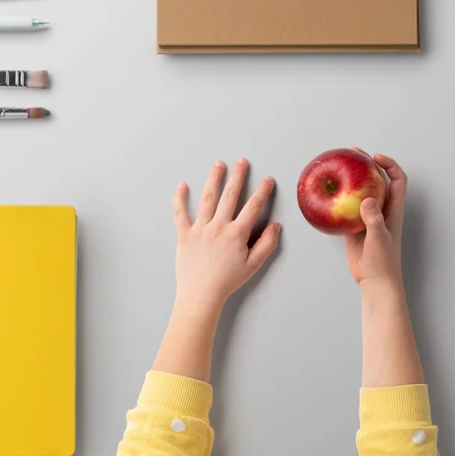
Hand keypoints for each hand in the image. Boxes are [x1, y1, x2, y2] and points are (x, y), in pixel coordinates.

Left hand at [171, 159, 281, 310]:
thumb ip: (266, 244)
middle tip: (241, 161)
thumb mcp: (253, 265)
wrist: (201, 294)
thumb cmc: (227, 281)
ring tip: (218, 165)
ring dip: (214, 179)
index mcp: (236, 234)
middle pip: (230, 195)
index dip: (262, 191)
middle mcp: (218, 227)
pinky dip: (180, 199)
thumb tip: (275, 226)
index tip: (267, 180)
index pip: (253, 207)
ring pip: (208, 198)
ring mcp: (200, 229)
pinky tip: (182, 186)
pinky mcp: (184, 235)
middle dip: (238, 176)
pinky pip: (180, 213)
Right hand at [344, 151, 407, 291]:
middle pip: (377, 181)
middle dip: (368, 165)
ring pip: (361, 193)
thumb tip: (367, 200)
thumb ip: (374, 220)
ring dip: (352, 180)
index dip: (389, 165)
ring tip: (339, 167)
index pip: (397, 180)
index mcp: (393, 210)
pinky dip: (339, 200)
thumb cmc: (383, 263)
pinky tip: (327, 194)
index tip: (375, 157)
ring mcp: (368, 219)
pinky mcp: (355, 228)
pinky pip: (346, 209)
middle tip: (353, 153)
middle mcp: (382, 211)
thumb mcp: (380, 239)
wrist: (375, 282)